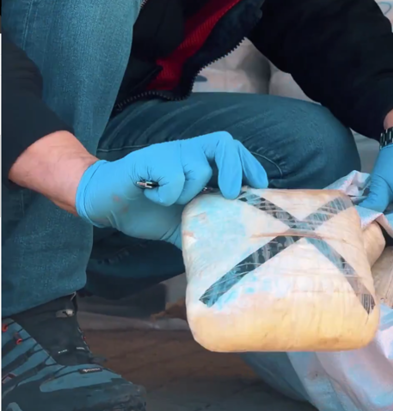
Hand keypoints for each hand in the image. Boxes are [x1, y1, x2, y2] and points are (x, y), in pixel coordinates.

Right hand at [75, 132, 267, 247]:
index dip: (250, 166)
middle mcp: (187, 153)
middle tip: (230, 194)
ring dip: (193, 190)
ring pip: (198, 165)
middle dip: (234, 168)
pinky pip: (171, 175)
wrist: (104, 204)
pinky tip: (153, 197)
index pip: (233, 151)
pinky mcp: (147, 160)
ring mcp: (167, 154)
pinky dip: (168, 194)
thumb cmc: (146, 210)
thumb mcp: (182, 224)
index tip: (259, 188)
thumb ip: (205, 231)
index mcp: (199, 164)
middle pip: (224, 142)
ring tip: (176, 202)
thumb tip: (229, 257)